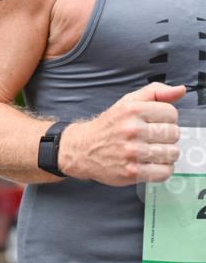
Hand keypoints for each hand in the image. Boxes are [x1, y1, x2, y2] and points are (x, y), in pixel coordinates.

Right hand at [61, 82, 184, 184]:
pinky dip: (162, 169)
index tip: (154, 123)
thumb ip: (155, 92)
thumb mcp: (127, 102)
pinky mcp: (132, 172)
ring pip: (172, 153)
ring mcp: (132, 153)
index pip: (171, 113)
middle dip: (166, 136)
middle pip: (174, 133)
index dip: (166, 119)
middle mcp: (132, 130)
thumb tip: (181, 90)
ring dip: (165, 154)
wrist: (82, 150)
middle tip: (152, 139)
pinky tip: (151, 164)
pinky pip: (164, 172)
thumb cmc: (109, 126)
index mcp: (132, 110)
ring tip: (151, 151)